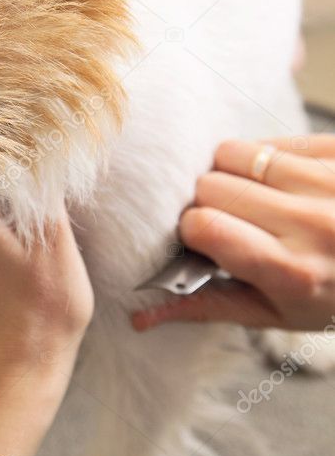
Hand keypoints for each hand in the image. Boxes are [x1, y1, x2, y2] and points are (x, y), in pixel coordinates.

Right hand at [133, 136, 334, 333]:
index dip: (194, 230)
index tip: (207, 239)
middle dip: (211, 202)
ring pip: (234, 152)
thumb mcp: (278, 314)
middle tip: (237, 220)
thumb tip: (139, 316)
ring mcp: (331, 182)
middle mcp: (314, 224)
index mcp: (292, 271)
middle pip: (210, 185)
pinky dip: (268, 158)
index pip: (202, 225)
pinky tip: (290, 184)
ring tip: (260, 198)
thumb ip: (207, 307)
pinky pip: (273, 139)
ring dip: (234, 173)